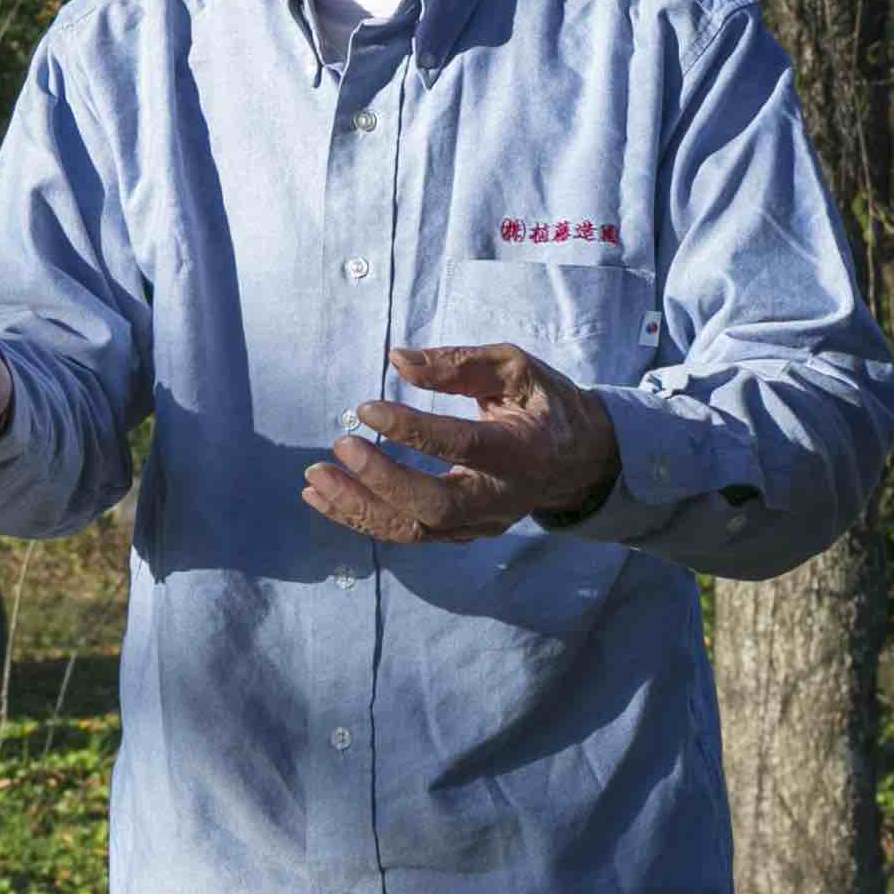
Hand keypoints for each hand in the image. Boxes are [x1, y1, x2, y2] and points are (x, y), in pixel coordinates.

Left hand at [305, 343, 616, 545]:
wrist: (579, 461)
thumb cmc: (543, 404)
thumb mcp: (515, 368)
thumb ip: (459, 364)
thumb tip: (397, 360)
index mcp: (520, 448)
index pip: (462, 446)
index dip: (412, 429)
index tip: (366, 407)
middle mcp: (500, 496)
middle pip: (435, 505)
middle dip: (382, 481)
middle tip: (340, 447)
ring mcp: (480, 522)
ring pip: (415, 529)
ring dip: (360, 508)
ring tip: (314, 479)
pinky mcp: (461, 532)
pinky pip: (408, 533)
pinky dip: (362, 517)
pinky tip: (324, 497)